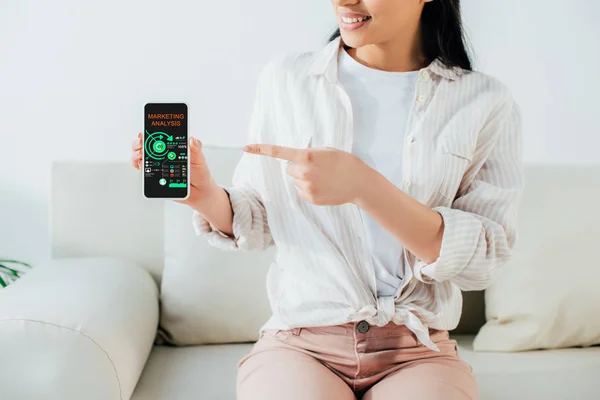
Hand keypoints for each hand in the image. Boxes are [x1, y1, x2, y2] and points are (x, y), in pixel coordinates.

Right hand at [131, 132, 218, 206]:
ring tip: (141, 156)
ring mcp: (158, 166)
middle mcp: (163, 156)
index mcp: (172, 148)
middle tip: (141, 144)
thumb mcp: (199, 159)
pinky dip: (141, 168)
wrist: (200, 192)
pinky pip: (144, 172)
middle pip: (145, 146)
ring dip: (137, 155)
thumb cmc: (200, 173)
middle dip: (138, 143)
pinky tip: (143, 167)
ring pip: (141, 158)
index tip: (145, 133)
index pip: (158, 137)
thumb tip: (192, 140)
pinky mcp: (156, 178)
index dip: (149, 133)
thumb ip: (196, 149)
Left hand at [243, 143, 369, 205]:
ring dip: (304, 179)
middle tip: (317, 167)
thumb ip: (308, 154)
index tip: (245, 147)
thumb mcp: (326, 151)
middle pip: (289, 169)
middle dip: (298, 167)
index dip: (260, 149)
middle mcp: (303, 172)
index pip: (279, 152)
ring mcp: (306, 187)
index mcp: (306, 156)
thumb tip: (294, 161)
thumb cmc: (344, 162)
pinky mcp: (310, 198)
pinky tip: (324, 187)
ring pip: (295, 181)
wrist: (359, 182)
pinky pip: (301, 191)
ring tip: (323, 178)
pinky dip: (309, 189)